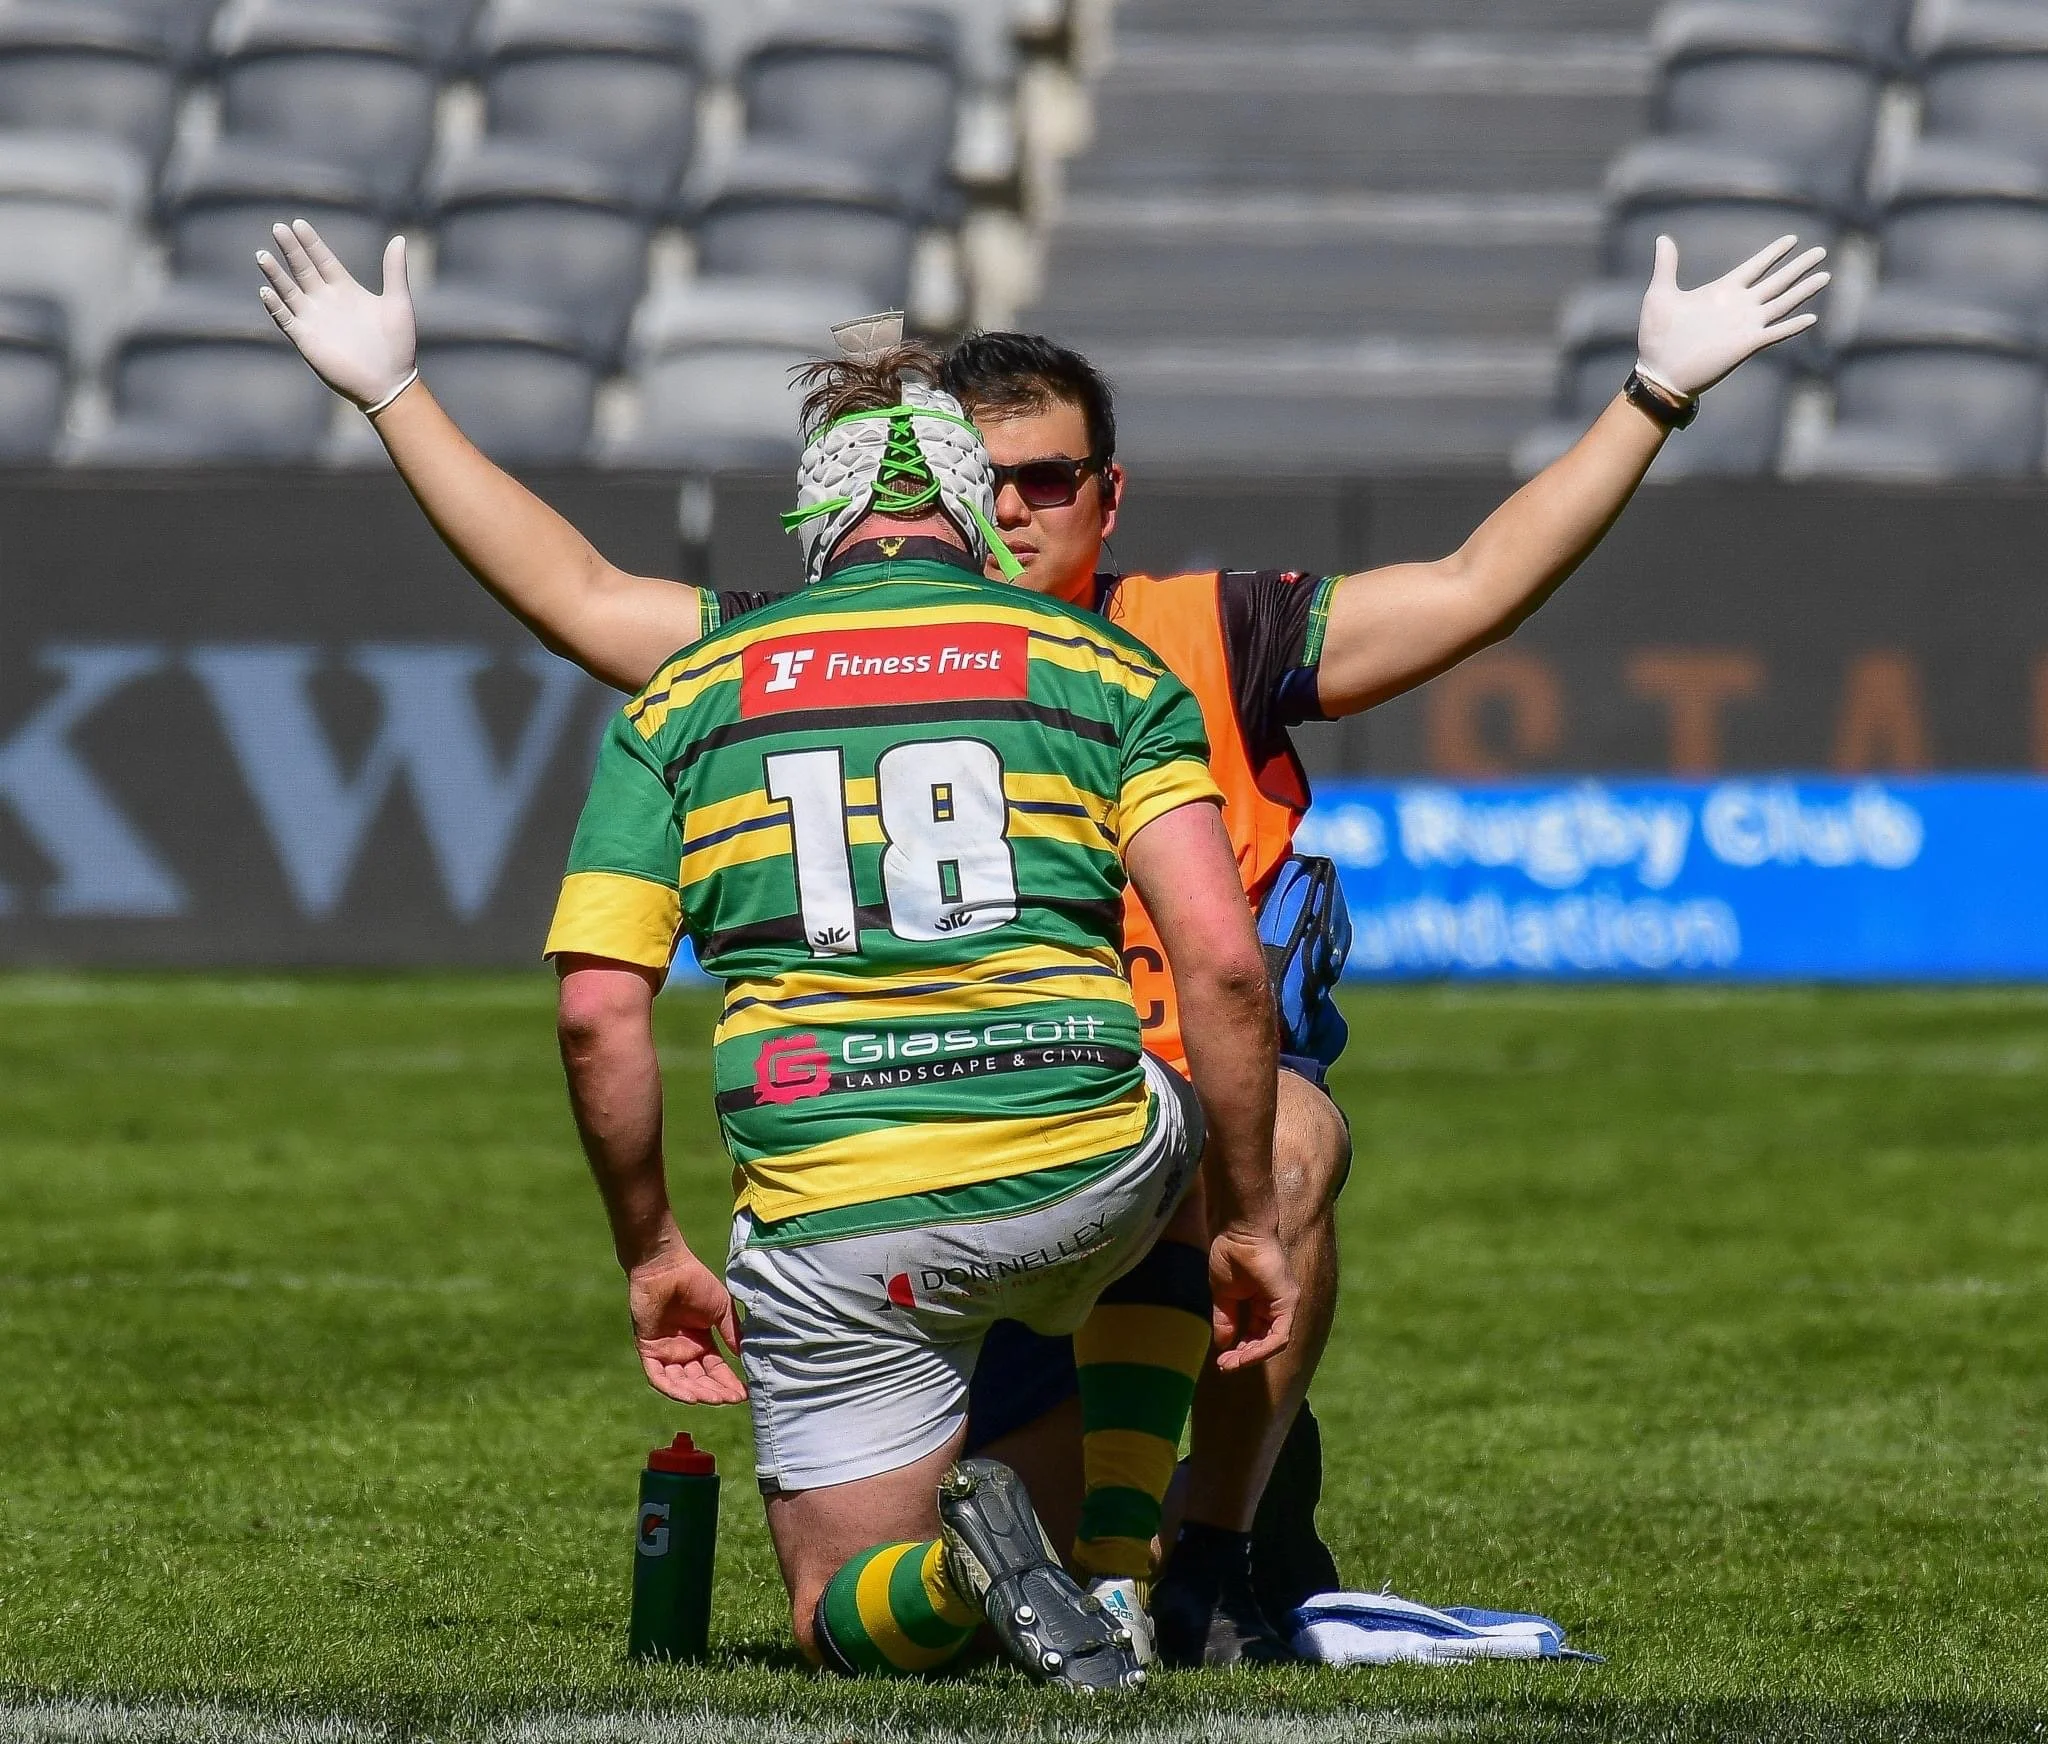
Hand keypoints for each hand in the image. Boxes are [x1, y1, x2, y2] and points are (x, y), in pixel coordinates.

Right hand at [256, 219, 416, 411]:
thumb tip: (399, 239)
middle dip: (291, 249)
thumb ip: (394, 271)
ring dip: (276, 274)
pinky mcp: (306, 339)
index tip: (298, 223)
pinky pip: (285, 319)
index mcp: (346, 290)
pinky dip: (275, 306)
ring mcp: (314, 319)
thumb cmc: (398, 345)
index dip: (311, 242)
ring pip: (289, 291)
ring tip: (262, 255)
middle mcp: (326, 301)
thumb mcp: (398, 303)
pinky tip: (266, 291)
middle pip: (303, 269)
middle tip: (278, 228)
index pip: (323, 259)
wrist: (389, 382)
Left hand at [627, 1246, 746, 1404]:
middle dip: (716, 1391)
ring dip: (697, 1393)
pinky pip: (659, 1377)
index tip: (744, 1394)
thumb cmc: (696, 1282)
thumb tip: (744, 1357)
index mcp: (701, 1342)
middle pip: (700, 1380)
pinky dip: (673, 1389)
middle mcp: (683, 1351)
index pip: (715, 1369)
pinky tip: (691, 1396)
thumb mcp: (721, 1309)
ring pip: (681, 1383)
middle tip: (731, 1399)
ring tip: (714, 1399)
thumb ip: (731, 1333)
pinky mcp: (648, 1350)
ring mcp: (665, 1352)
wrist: (667, 1267)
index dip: (729, 1382)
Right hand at [1208, 1223, 1296, 1371]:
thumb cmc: (1230, 1254)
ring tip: (1232, 1362)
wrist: (1239, 1232)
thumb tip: (1222, 1344)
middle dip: (1243, 1356)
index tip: (1221, 1359)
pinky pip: (1280, 1335)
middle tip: (1225, 1365)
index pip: (1255, 1334)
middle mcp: (1277, 1306)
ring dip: (1252, 1356)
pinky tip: (1246, 1355)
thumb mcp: (1222, 1294)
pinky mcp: (1289, 1303)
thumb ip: (1225, 1319)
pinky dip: (1263, 1349)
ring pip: (1274, 1342)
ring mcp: (1285, 1304)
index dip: (1238, 1349)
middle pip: (1264, 1341)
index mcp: (1262, 1303)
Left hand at [1635, 234, 1829, 399]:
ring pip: (1782, 303)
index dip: (1774, 253)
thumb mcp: (1660, 295)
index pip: (1756, 266)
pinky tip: (1812, 317)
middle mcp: (1739, 306)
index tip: (1793, 239)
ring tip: (1826, 275)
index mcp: (1722, 291)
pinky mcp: (1746, 345)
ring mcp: (1745, 325)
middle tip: (1821, 251)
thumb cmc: (1656, 337)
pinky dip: (1793, 326)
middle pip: (1777, 281)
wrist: (1659, 373)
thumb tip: (1663, 238)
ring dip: (1804, 290)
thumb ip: (1666, 266)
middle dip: (1799, 267)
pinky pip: (1775, 333)